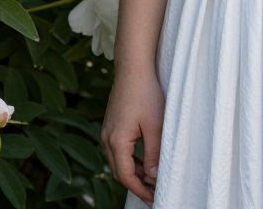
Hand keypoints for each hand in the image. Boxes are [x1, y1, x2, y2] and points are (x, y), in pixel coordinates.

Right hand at [102, 71, 164, 200]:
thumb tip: (153, 177)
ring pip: (118, 161)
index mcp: (117, 141)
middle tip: (154, 191)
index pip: (126, 176)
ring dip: (133, 171)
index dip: (140, 190)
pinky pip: (118, 149)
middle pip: (119, 171)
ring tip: (151, 177)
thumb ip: (154, 153)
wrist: (133, 67)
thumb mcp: (155, 125)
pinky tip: (144, 158)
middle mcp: (107, 138)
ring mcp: (107, 131)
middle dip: (136, 184)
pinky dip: (130, 158)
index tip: (154, 197)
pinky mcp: (111, 124)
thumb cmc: (146, 93)